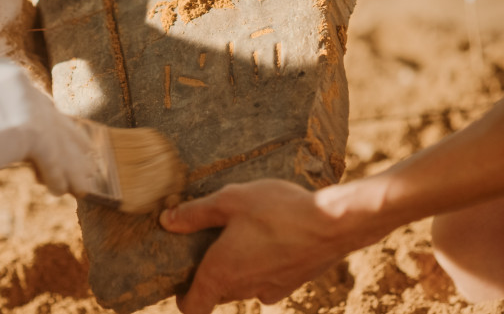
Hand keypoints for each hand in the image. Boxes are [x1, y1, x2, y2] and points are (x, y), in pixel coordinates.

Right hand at [0, 62, 98, 195]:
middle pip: (54, 119)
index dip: (55, 127)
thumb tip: (20, 137)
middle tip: (86, 163)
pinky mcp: (32, 129)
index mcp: (6, 73)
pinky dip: (56, 176)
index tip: (68, 140)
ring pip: (59, 140)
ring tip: (81, 185)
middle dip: (71, 145)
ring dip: (71, 166)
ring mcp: (28, 104)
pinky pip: (52, 158)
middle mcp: (21, 83)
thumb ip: (1, 117)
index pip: (39, 103)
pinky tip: (59, 191)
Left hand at [159, 179, 363, 312]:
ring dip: (238, 268)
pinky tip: (271, 237)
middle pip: (217, 294)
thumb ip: (195, 213)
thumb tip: (167, 221)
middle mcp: (244, 289)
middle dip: (210, 274)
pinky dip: (263, 266)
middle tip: (208, 242)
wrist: (337, 223)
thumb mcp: (230, 200)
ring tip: (241, 234)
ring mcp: (271, 289)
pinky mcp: (293, 283)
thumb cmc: (279, 210)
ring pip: (243, 286)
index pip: (193, 308)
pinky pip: (268, 280)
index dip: (183, 298)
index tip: (180, 278)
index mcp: (221, 274)